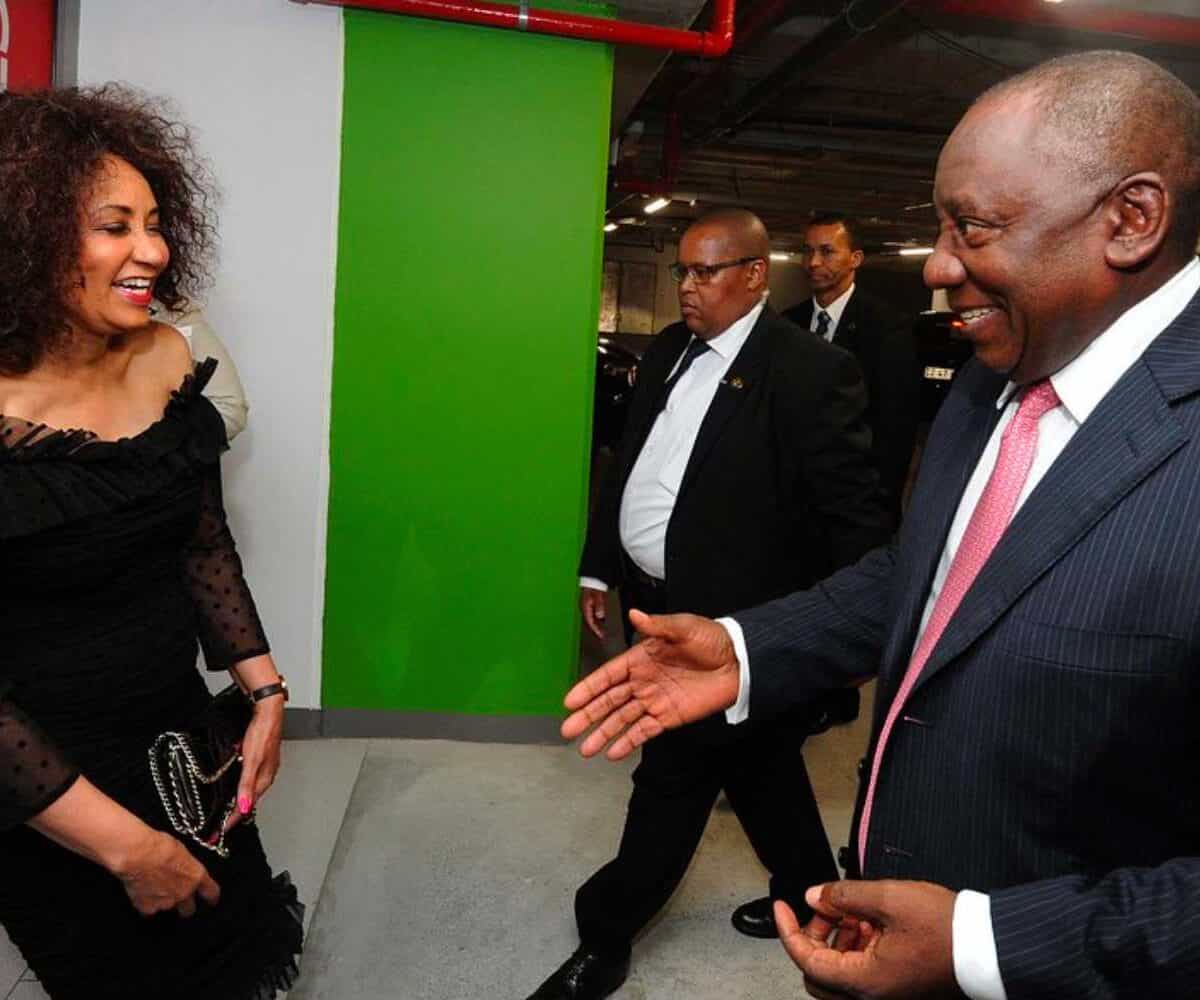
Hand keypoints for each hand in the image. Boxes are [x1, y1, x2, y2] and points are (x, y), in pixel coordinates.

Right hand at [114, 828, 220, 917]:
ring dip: (164, 902)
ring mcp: (166, 903)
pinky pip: (149, 910)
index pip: (212, 893)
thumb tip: (184, 869)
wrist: (137, 854)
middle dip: (185, 907)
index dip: (212, 898)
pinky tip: (142, 892)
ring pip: (168, 909)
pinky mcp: (148, 908)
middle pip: (189, 910)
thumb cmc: (159, 846)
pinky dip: (146, 904)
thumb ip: (186, 867)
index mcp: (196, 876)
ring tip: (154, 888)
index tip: (212, 901)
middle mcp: (184, 893)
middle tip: (178, 900)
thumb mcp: (182, 852)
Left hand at [224, 695, 283, 832]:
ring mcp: (262, 767)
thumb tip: (242, 807)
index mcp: (264, 779)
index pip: (246, 807)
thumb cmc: (262, 733)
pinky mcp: (258, 759)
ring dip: (236, 802)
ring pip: (247, 791)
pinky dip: (238, 787)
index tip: (218, 833)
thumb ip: (246, 784)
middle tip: (218, 827)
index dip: (231, 821)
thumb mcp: (251, 761)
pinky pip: (247, 779)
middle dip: (233, 815)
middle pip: (248, 801)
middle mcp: (265, 775)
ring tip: (224, 812)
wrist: (268, 711)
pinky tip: (232, 785)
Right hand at [561, 609, 739, 759]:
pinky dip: (629, 742)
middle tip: (568, 730)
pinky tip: (613, 752)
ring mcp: (654, 701)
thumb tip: (634, 614)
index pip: (608, 676)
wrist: (739, 662)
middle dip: (588, 716)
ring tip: (585, 750)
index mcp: (641, 658)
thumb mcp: (684, 627)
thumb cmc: (711, 639)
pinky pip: (644, 731)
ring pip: (622, 720)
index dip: (589, 688)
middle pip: (609, 701)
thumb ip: (658, 625)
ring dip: (604, 733)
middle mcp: (643, 681)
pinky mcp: (669, 717)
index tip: (570, 702)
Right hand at [580, 587, 607, 639]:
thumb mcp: (598, 596)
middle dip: (595, 630)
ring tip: (602, 631)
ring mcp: (585, 606)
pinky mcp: (588, 605)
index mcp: (585, 607)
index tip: (600, 636)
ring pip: (590, 619)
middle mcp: (584, 608)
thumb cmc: (594, 586)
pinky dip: (596, 620)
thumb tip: (600, 616)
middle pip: (589, 622)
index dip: (595, 630)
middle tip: (601, 636)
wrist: (592, 578)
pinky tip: (601, 621)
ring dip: (595, 625)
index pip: (589, 622)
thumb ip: (599, 606)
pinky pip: (591, 615)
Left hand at [775, 881, 962, 999]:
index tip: (782, 908)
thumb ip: (844, 896)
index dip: (788, 930)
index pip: (807, 959)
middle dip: (815, 935)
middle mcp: (872, 995)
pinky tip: (871, 921)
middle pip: (820, 971)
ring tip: (854, 910)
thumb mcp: (889, 898)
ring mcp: (886, 993)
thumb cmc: (948, 929)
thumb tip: (814, 896)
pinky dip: (858, 945)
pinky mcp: (898, 987)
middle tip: (823, 907)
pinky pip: (863, 971)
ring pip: (841, 972)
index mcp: (865, 982)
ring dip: (839, 938)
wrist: (988, 947)